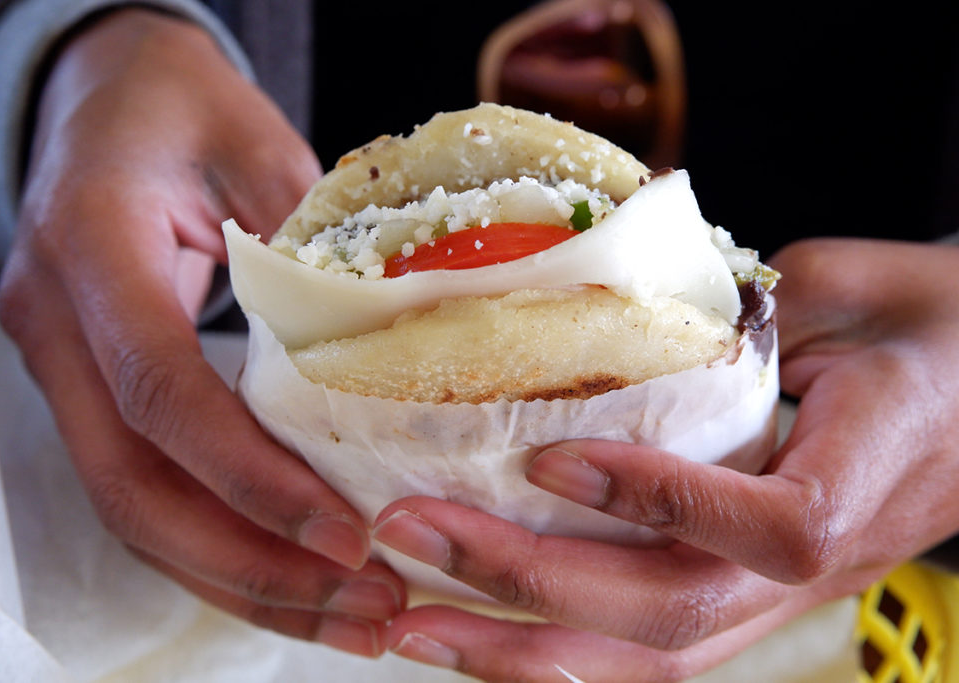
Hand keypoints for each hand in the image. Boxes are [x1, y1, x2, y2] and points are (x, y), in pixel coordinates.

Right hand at [0, 8, 401, 655]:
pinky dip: (219, 545)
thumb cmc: (178, 104)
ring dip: (240, 578)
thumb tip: (396, 350)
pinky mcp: (91, 390)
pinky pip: (145, 490)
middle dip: (250, 563)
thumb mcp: (252, 141)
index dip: (249, 476)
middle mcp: (59, 324)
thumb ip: (310, 240)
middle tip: (362, 606)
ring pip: (132, 511)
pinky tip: (294, 579)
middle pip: (133, 486)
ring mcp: (64, 366)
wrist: (103, 94)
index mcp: (94, 247)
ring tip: (348, 619)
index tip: (345, 534)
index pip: (160, 390)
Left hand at [372, 238, 958, 680]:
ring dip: (523, 651)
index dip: (662, 500)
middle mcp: (820, 564)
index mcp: (865, 473)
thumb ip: (747, 309)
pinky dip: (558, 654)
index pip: (771, 526)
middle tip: (412, 536)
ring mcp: (781, 597)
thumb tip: (622, 319)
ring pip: (652, 660)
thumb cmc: (928, 327)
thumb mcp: (854, 291)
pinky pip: (650, 649)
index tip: (552, 456)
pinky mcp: (748, 599)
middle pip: (676, 613)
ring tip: (412, 625)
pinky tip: (477, 637)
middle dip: (531, 583)